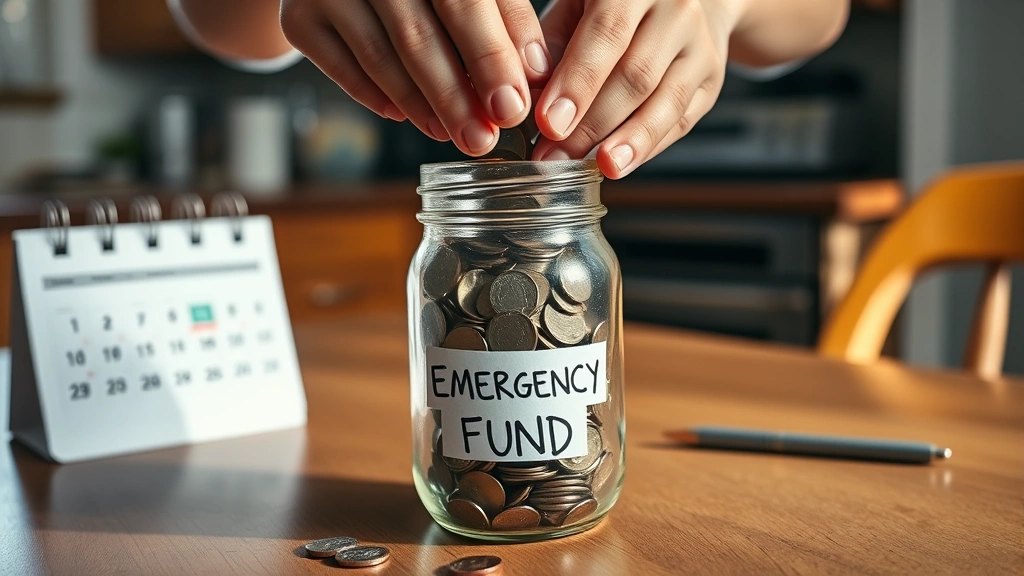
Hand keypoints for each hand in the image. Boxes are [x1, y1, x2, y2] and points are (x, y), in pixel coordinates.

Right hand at [280, 0, 552, 155]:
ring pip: (381, 57)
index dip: (492, 56)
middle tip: (484, 138)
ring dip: (422, 106)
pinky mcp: (298, 18)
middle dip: (456, 96)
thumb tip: (534, 74)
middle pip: (418, 35)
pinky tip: (409, 117)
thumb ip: (504, 17)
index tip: (513, 106)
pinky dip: (379, 98)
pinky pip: (343, 69)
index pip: (466, 1)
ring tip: (455, 134)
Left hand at [531, 0, 739, 177]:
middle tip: (555, 156)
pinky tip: (622, 163)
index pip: (606, 34)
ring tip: (597, 169)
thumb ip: (551, 43)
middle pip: (635, 75)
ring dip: (628, 142)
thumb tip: (527, 96)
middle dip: (592, 124)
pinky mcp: (712, 78)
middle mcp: (676, 9)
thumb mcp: (578, 4)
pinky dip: (649, 146)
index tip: (549, 124)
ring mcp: (700, 44)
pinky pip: (682, 119)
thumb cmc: (617, 3)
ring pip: (666, 101)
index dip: (577, 83)